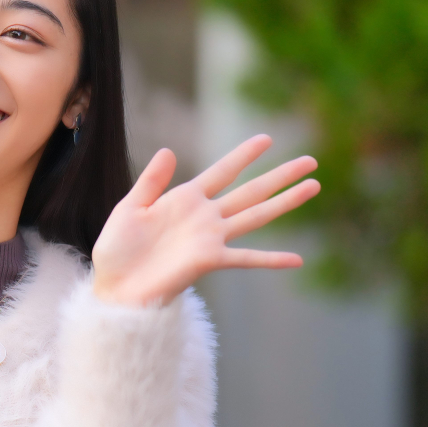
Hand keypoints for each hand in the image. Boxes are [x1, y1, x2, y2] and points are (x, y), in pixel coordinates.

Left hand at [91, 134, 320, 307]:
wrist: (114, 287)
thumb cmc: (117, 250)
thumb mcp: (130, 208)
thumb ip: (151, 181)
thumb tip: (168, 150)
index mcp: (184, 199)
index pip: (222, 172)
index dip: (243, 155)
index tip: (266, 139)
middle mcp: (205, 217)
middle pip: (251, 191)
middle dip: (280, 176)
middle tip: (310, 161)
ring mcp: (211, 239)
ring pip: (257, 215)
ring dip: (286, 202)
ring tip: (313, 187)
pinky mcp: (209, 261)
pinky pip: (246, 258)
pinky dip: (271, 259)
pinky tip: (297, 260)